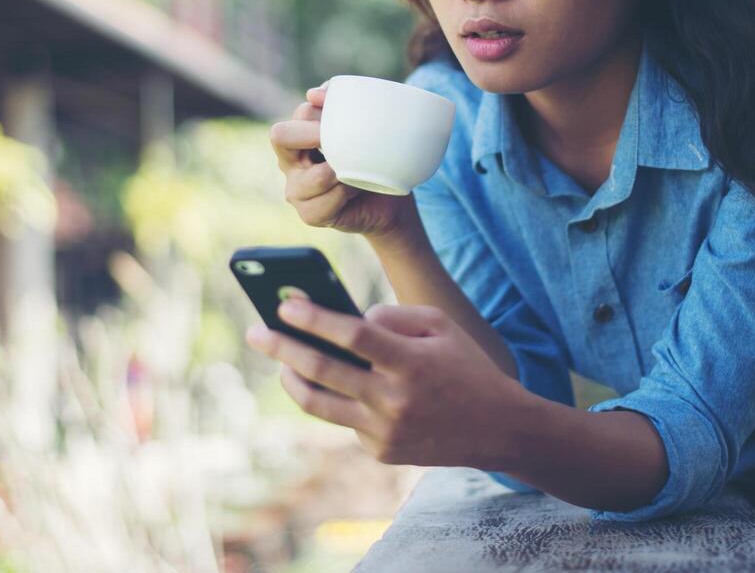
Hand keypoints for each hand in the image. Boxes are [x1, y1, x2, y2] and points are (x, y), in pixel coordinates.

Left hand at [244, 298, 523, 469]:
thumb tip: (349, 319)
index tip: (284, 304)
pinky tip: (330, 385)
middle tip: (256, 332)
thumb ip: (394, 316)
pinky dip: (335, 399)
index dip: (315, 319)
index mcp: (411, 362)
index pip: (352, 336)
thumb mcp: (441, 326)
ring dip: (291, 380)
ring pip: (321, 404)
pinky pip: (345, 420)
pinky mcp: (381, 451)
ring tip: (279, 363)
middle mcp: (394, 399)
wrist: (498, 428)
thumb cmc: (465, 366)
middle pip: (324, 371)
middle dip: (282, 348)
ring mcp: (385, 431)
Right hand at [268, 84, 413, 238]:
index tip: (346, 118)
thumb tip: (313, 94)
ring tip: (358, 171)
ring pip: (311, 176)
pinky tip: (356, 189)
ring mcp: (296, 189)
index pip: (299, 113)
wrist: (389, 199)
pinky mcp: (308, 213)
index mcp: (298, 136)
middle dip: (315, 135)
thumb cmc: (372, 159)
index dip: (319, 113)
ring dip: (342, 171)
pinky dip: (345, 194)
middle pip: (280, 136)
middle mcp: (289, 161)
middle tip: (344, 142)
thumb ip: (338, 102)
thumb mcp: (359, 125)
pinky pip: (324, 202)